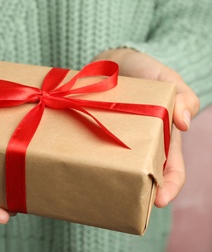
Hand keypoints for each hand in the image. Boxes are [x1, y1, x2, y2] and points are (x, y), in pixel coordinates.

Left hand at [94, 48, 199, 206]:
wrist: (113, 61)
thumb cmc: (146, 71)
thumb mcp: (168, 80)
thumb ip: (183, 96)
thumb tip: (185, 123)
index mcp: (163, 138)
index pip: (171, 171)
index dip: (169, 188)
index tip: (158, 201)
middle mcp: (139, 144)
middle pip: (141, 176)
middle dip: (134, 191)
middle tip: (120, 198)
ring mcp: (115, 141)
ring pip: (115, 166)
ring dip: (109, 177)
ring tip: (96, 185)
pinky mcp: (94, 133)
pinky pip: (92, 149)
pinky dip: (88, 156)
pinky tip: (76, 161)